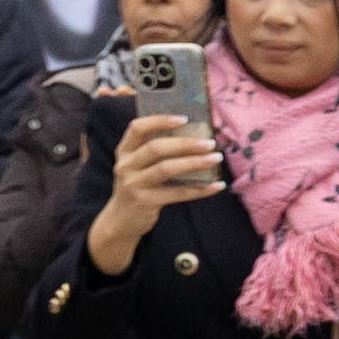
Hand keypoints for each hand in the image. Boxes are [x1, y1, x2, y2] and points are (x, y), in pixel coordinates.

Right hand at [87, 108, 224, 270]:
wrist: (122, 219)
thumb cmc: (138, 185)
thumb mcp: (137, 165)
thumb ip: (155, 150)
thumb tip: (194, 134)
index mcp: (124, 150)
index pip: (138, 128)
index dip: (160, 120)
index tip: (185, 119)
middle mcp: (125, 165)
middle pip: (155, 148)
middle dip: (185, 143)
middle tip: (210, 143)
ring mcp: (133, 184)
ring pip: (166, 169)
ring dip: (194, 163)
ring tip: (216, 158)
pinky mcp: (145, 202)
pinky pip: (177, 193)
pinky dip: (199, 189)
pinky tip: (217, 186)